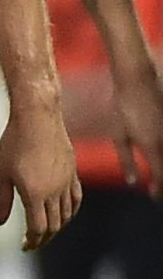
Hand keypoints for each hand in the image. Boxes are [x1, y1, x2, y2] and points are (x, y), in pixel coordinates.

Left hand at [0, 96, 81, 249]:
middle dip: (44, 237)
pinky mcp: (73, 173)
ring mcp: (67, 182)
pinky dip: (70, 211)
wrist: (37, 118)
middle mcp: (55, 191)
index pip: (39, 228)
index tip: (25, 246)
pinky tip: (63, 213)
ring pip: (67, 214)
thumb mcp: (1, 173)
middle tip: (33, 242)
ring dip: (58, 226)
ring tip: (45, 231)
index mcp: (35, 194)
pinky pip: (76, 199)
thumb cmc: (14, 142)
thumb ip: (1, 200)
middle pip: (55, 225)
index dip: (33, 240)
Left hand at [110, 52, 162, 196]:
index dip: (158, 190)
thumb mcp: (119, 135)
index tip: (153, 198)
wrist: (137, 81)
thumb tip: (133, 182)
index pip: (160, 177)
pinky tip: (159, 158)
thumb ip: (127, 160)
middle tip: (157, 191)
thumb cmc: (123, 107)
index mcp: (152, 147)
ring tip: (158, 175)